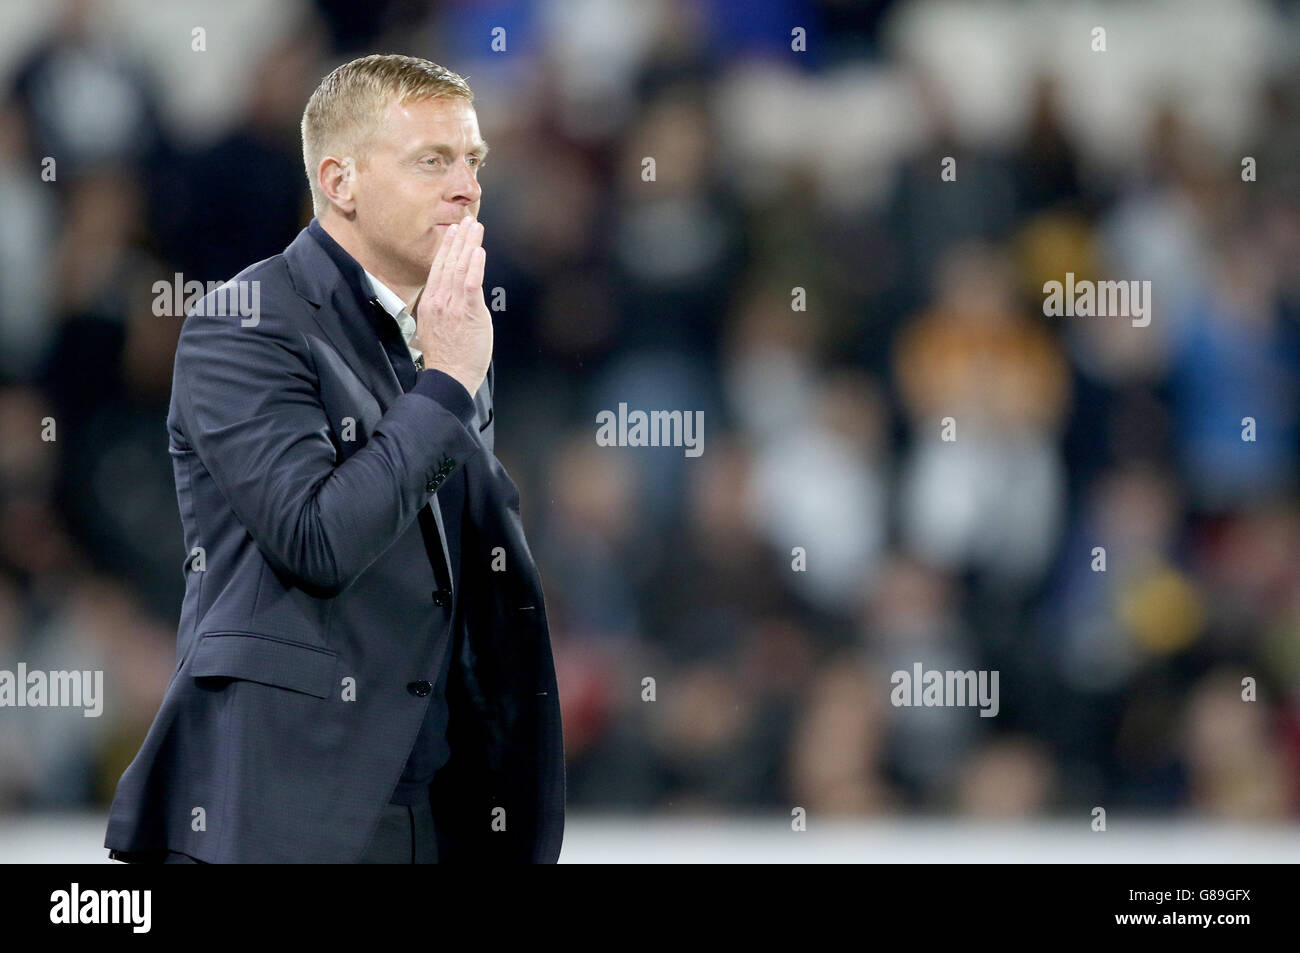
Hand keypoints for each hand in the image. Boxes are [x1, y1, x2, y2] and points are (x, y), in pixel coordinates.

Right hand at [416, 214, 492, 397]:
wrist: (449, 376)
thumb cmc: (447, 358)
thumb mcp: (437, 328)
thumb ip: (445, 310)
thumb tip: (455, 301)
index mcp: (430, 303)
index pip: (438, 269)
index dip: (446, 249)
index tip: (453, 233)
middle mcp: (438, 300)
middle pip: (448, 263)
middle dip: (458, 240)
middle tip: (467, 221)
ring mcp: (452, 305)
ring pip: (460, 268)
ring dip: (469, 245)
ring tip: (476, 227)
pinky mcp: (468, 312)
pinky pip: (470, 283)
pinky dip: (474, 265)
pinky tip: (479, 250)